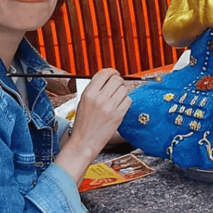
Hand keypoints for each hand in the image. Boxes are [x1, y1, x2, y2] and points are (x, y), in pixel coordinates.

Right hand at [56, 69, 130, 183]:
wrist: (84, 141)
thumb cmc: (83, 123)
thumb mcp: (83, 101)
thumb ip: (95, 89)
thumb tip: (108, 79)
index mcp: (88, 93)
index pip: (104, 73)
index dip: (112, 71)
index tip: (114, 73)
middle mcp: (99, 98)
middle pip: (117, 80)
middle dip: (119, 81)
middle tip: (118, 86)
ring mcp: (110, 107)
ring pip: (124, 89)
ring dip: (123, 91)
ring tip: (118, 97)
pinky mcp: (118, 115)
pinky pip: (129, 100)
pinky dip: (126, 101)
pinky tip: (120, 105)